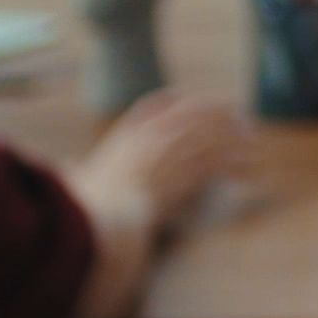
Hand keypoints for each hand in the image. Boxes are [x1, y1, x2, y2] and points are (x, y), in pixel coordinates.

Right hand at [81, 90, 248, 233]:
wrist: (102, 216)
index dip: (183, 101)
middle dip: (221, 114)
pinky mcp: (189, 172)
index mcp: (129, 132)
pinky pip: (221, 161)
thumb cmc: (86, 203)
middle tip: (239, 121)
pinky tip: (248, 170)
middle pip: (198, 111)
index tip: (198, 104)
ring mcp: (174, 150)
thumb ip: (75, 171)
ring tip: (250, 145)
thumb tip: (67, 168)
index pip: (161, 102)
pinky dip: (237, 164)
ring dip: (236, 139)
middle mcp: (155, 135)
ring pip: (215, 134)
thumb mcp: (79, 179)